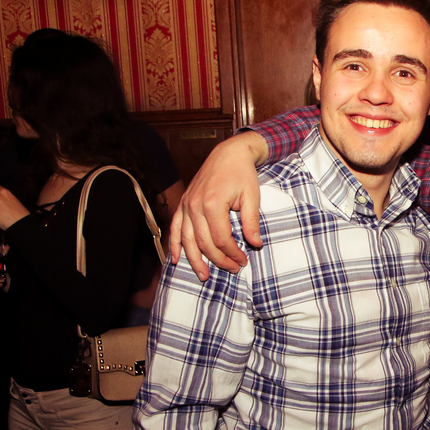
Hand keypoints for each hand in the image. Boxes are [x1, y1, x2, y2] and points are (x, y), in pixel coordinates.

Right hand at [170, 132, 267, 280]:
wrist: (229, 153)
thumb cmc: (242, 174)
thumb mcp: (252, 197)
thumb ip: (251, 222)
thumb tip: (255, 244)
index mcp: (212, 204)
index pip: (221, 239)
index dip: (232, 253)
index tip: (243, 260)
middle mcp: (195, 206)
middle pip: (204, 242)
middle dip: (219, 260)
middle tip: (233, 269)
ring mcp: (186, 205)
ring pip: (186, 239)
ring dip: (194, 260)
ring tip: (203, 275)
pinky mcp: (183, 203)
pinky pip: (175, 228)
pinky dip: (174, 245)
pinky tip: (175, 259)